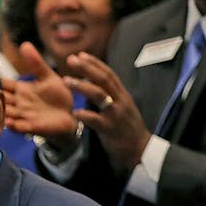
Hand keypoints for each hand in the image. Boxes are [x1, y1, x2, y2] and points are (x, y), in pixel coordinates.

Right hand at [2, 43, 79, 144]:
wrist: (70, 116)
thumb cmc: (58, 96)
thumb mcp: (48, 77)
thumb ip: (36, 63)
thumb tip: (24, 44)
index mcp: (21, 90)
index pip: (2, 84)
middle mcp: (19, 103)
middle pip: (0, 99)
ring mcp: (24, 115)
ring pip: (5, 113)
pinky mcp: (32, 126)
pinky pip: (19, 126)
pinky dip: (13, 125)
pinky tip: (8, 122)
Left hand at [62, 52, 150, 173]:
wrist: (140, 150)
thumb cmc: (127, 129)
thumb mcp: (121, 108)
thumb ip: (110, 96)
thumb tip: (94, 84)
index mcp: (122, 95)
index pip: (108, 74)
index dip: (94, 63)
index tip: (81, 55)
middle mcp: (120, 101)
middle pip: (103, 79)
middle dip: (87, 68)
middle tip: (71, 59)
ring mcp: (116, 115)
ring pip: (99, 95)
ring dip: (82, 86)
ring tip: (66, 80)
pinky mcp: (111, 129)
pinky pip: (96, 120)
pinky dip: (85, 115)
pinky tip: (74, 112)